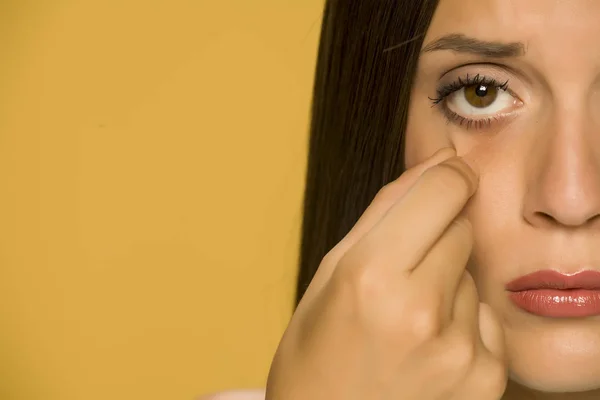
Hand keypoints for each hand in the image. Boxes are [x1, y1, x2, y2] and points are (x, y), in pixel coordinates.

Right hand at [265, 148, 507, 399]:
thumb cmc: (317, 352)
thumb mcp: (332, 271)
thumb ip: (388, 208)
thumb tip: (440, 159)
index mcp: (369, 276)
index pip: (444, 188)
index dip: (447, 176)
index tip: (444, 181)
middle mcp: (419, 311)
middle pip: (462, 227)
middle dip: (436, 235)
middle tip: (400, 273)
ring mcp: (457, 350)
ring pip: (473, 273)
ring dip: (447, 282)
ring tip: (407, 320)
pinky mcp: (484, 378)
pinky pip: (486, 316)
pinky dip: (463, 321)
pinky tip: (427, 347)